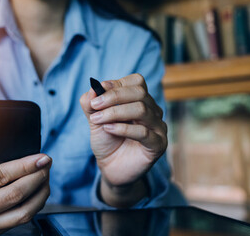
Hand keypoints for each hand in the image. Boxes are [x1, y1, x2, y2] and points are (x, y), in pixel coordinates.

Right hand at [0, 130, 50, 235]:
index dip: (22, 167)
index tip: (40, 157)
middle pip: (14, 195)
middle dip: (36, 178)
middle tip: (47, 164)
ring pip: (21, 213)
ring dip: (39, 195)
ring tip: (46, 179)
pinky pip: (17, 223)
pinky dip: (33, 208)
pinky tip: (38, 194)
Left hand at [79, 74, 167, 206]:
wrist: (110, 167)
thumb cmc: (107, 140)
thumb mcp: (94, 119)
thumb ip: (91, 104)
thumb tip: (92, 88)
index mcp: (141, 101)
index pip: (136, 82)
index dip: (116, 84)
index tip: (98, 90)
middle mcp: (153, 111)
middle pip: (139, 93)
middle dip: (114, 96)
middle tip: (94, 105)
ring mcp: (158, 127)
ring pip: (142, 110)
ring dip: (115, 112)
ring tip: (97, 120)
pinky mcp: (158, 145)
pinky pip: (143, 132)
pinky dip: (123, 128)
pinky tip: (108, 129)